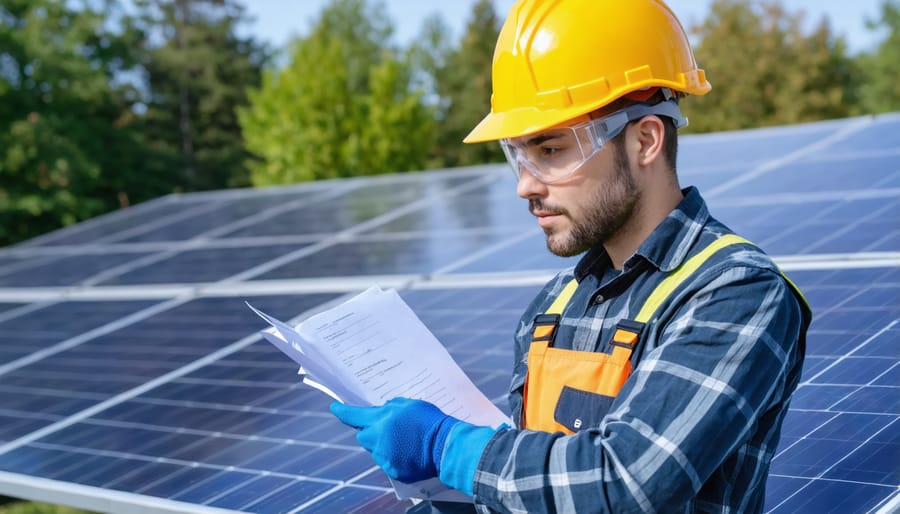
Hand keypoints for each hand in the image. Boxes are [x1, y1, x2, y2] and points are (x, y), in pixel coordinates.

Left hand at [330, 397, 459, 481]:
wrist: (445, 445)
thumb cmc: (430, 421)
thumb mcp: (410, 404)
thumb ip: (391, 406)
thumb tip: (383, 410)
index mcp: (381, 420)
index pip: (354, 415)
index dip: (342, 411)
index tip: (335, 407)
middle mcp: (378, 439)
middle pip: (362, 435)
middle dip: (369, 431)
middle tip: (384, 428)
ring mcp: (384, 457)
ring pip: (374, 450)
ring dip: (382, 445)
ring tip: (403, 441)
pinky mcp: (393, 471)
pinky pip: (386, 462)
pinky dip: (393, 457)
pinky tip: (408, 452)